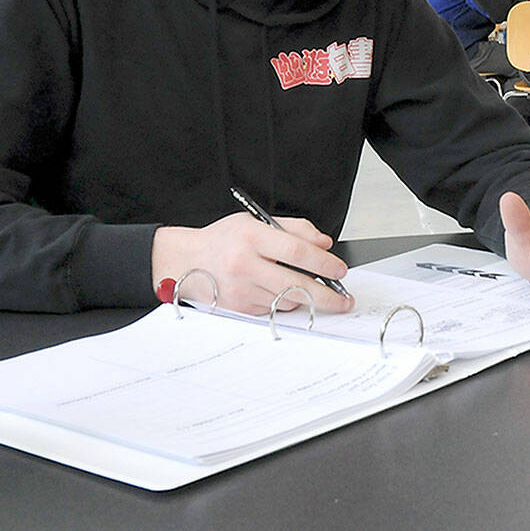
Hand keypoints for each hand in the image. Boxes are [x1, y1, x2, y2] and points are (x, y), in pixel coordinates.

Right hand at [152, 215, 352, 314]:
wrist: (185, 261)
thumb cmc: (223, 240)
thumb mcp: (255, 221)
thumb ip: (293, 228)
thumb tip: (323, 244)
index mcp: (250, 236)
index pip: (295, 250)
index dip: (323, 262)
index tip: (340, 270)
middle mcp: (244, 263)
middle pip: (296, 284)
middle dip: (327, 295)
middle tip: (344, 299)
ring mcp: (240, 288)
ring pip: (287, 300)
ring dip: (307, 299)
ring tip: (314, 292)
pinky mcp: (238, 307)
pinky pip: (273, 309)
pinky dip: (283, 302)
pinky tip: (280, 292)